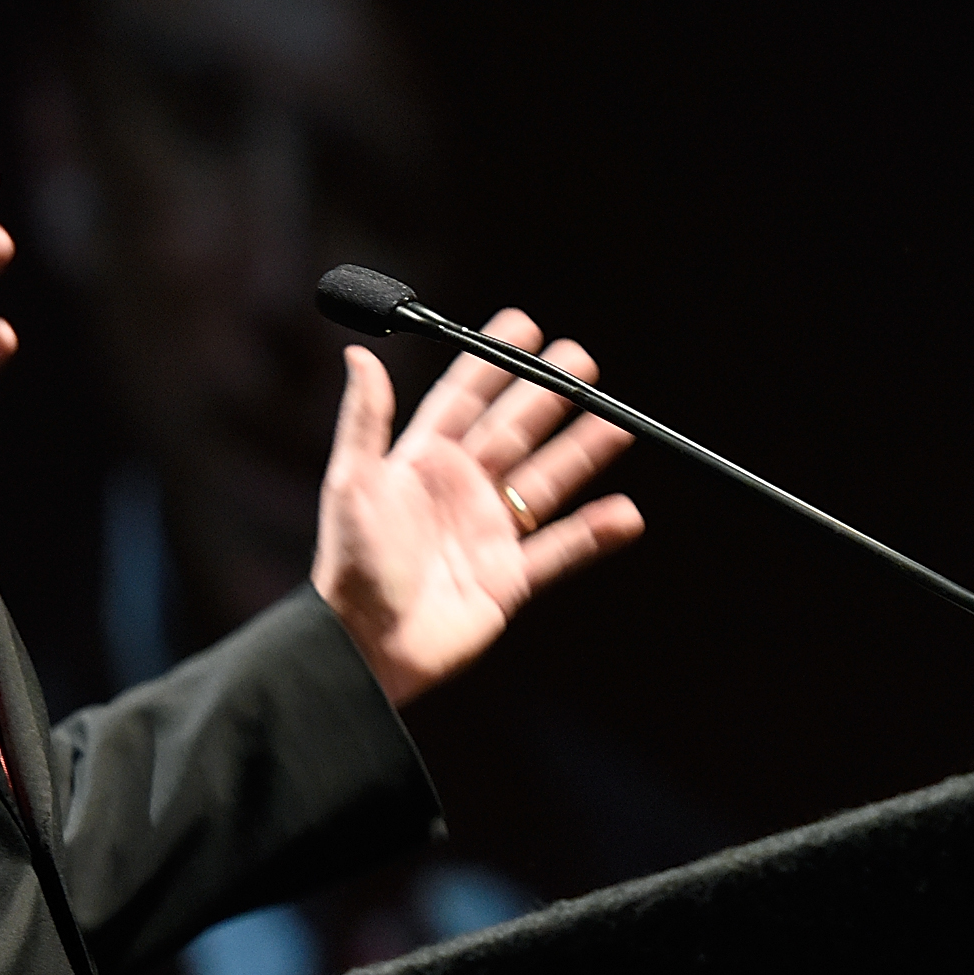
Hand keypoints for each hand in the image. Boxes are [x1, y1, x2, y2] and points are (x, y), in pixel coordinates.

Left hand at [311, 310, 645, 704]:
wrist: (363, 647)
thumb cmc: (349, 566)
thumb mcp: (351, 484)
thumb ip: (364, 420)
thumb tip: (360, 354)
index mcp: (420, 463)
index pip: (463, 400)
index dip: (491, 363)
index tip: (521, 327)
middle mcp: (459, 491)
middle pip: (514, 432)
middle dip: (547, 395)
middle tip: (582, 361)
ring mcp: (486, 533)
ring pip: (545, 482)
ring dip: (580, 452)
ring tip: (617, 423)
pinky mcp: (507, 578)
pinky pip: (559, 551)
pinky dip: (593, 534)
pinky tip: (625, 514)